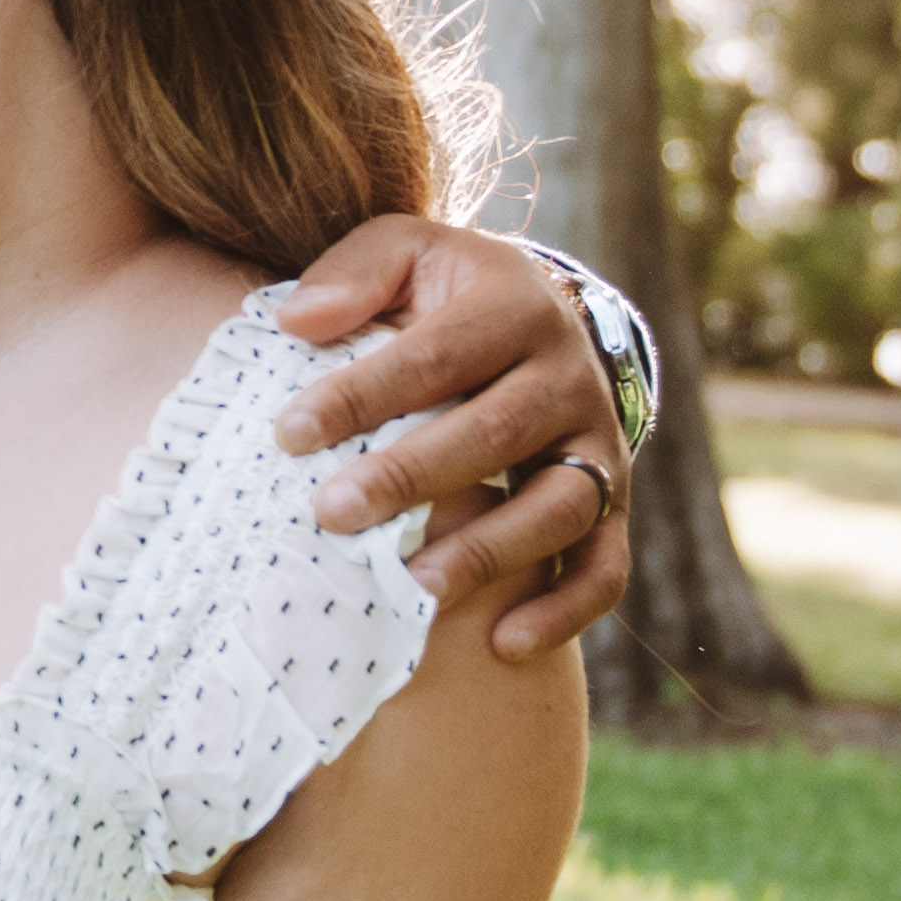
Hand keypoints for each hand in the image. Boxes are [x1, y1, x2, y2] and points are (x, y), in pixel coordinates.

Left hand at [269, 223, 639, 657]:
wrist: (542, 319)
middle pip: (495, 431)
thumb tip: (297, 323)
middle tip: (331, 513)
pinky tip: (505, 645)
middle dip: (411, 476)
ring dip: (489, 552)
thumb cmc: (445, 296)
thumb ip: (353, 276)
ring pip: (560, 505)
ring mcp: (599, 444)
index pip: (433, 356)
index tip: (287, 434)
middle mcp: (569, 375)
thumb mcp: (405, 255)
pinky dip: (565, 611)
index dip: (360, 395)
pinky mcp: (614, 502)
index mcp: (515, 306)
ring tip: (414, 589)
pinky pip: (605, 565)